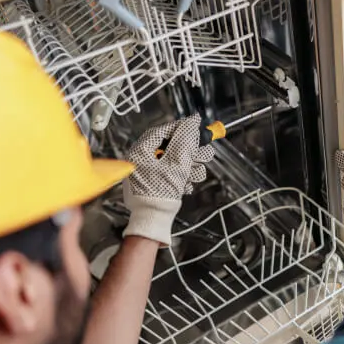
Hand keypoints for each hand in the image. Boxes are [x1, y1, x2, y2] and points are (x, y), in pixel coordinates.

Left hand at [123, 114, 214, 244]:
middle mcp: (141, 159)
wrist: (153, 220)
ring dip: (189, 166)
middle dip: (190, 151)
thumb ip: (185, 141)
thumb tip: (192, 123)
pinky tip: (187, 184)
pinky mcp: (153, 182)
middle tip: (203, 153)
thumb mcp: (177, 164)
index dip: (181, 128)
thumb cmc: (159, 195)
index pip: (162, 131)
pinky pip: (170, 172)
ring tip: (196, 173)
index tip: (196, 127)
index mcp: (140, 151)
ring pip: (173, 160)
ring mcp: (146, 171)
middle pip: (170, 146)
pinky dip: (181, 176)